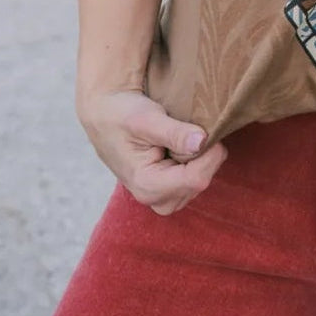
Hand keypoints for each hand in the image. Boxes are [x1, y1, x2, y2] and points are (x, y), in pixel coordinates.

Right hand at [77, 90, 226, 214]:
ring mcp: (163, 199)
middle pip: (201, 181)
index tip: (204, 130)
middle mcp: (155, 199)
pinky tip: (178, 148)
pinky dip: (195, 161)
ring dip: (198, 158)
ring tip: (175, 140)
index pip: (196, 179)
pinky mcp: (169, 193)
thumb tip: (202, 141)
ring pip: (202, 180)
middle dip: (203, 155)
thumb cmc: (122, 115)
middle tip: (182, 133)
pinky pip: (196, 179)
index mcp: (147, 185)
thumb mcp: (147, 118)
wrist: (105, 117)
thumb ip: (174, 132)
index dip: (209, 154)